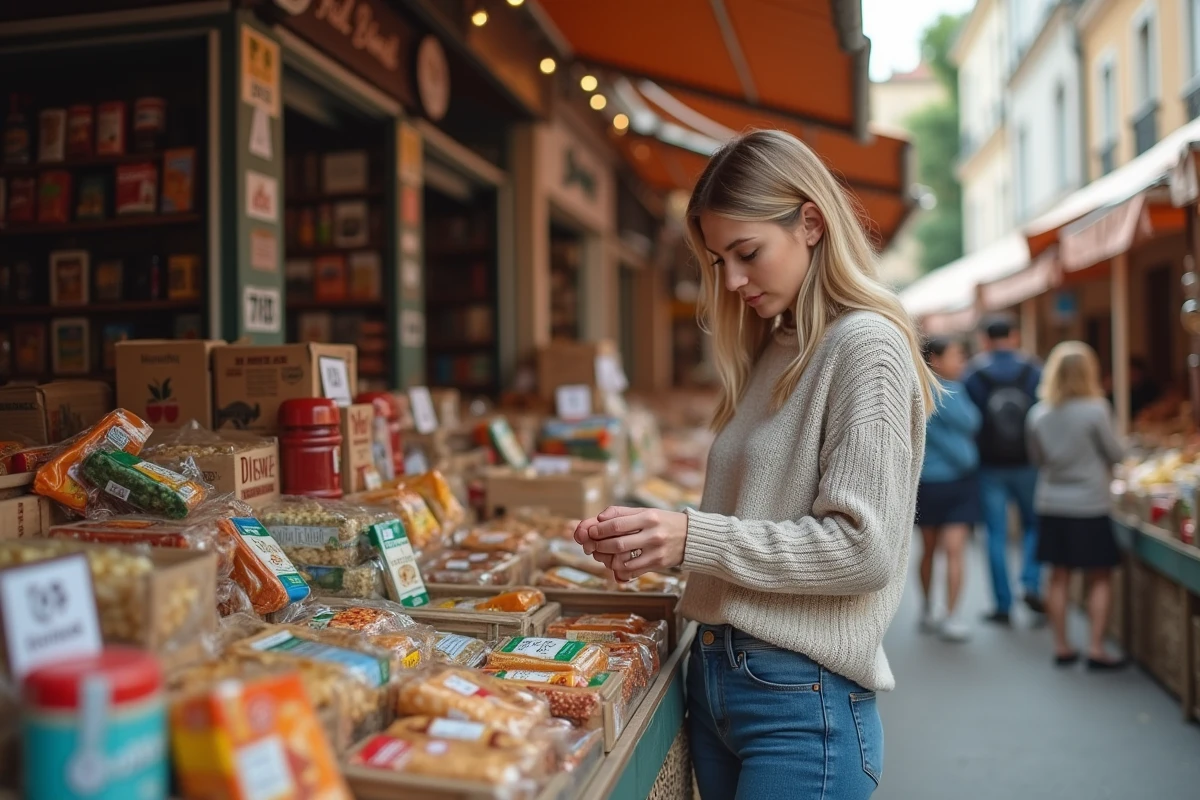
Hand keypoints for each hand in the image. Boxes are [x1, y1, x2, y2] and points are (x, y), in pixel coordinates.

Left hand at [572, 506, 687, 581]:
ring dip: (606, 559)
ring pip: (622, 561)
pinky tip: (614, 563)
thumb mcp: (645, 512)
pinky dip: (618, 569)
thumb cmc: (663, 521)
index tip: (590, 531)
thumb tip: (598, 518)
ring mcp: (655, 552)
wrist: (691, 536)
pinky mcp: (657, 565)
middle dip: (599, 546)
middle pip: (617, 544)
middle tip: (591, 545)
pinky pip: (631, 571)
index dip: (599, 530)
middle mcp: (653, 534)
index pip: (616, 525)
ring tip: (601, 554)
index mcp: (648, 517)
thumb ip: (621, 513)